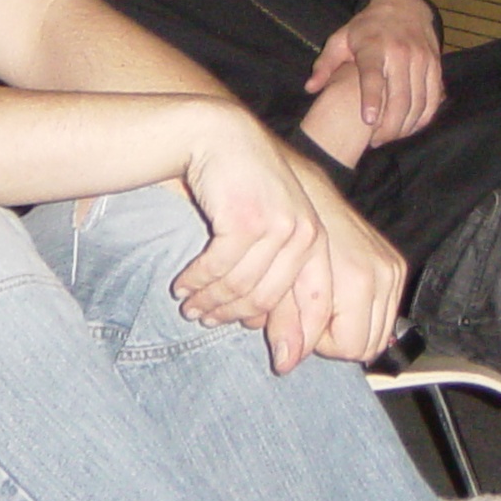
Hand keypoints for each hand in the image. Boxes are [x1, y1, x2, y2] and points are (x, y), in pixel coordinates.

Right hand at [171, 107, 335, 370]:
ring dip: (208, 300)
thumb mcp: (271, 235)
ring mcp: (278, 225)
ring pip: (239, 286)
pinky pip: (217, 268)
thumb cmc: (244, 189)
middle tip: (203, 318)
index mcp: (317, 241)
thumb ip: (278, 285)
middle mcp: (305, 234)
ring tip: (189, 304)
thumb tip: (288, 356)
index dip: (297, 339)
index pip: (317, 306)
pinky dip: (196, 280)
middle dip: (231, 315)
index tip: (280, 364)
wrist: (221, 136)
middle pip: (267, 301)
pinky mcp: (247, 219)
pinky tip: (182, 283)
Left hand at [301, 180, 407, 363]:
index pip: (350, 348)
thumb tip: (285, 365)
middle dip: (338, 337)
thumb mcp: (282, 283)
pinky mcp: (397, 265)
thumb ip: (286, 325)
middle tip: (315, 313)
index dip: (322, 342)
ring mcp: (393, 270)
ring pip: (383, 334)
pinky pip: (388, 314)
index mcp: (357, 282)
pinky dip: (366, 315)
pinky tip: (343, 296)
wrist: (308, 193)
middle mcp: (383, 277)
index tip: (304, 318)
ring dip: (353, 328)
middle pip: (370, 345)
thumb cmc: (291, 239)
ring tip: (328, 303)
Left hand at [305, 0, 444, 148]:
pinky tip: (409, 128)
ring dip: (405, 126)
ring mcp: (422, 59)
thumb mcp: (341, 39)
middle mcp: (401, 53)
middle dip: (389, 126)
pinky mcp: (435, 66)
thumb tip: (310, 88)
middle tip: (375, 142)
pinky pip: (433, 98)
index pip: (374, 76)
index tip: (368, 121)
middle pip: (400, 96)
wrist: (404, 7)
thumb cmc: (366, 28)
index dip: (372, 99)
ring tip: (389, 138)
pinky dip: (423, 118)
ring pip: (419, 102)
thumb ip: (325, 64)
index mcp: (374, 47)